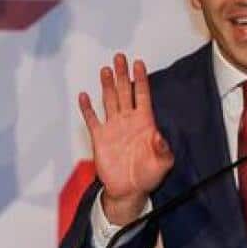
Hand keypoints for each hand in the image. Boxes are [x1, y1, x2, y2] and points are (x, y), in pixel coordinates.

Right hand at [77, 55, 173, 223]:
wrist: (128, 190)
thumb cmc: (147, 176)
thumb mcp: (162, 164)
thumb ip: (162, 150)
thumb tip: (158, 137)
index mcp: (145, 123)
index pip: (142, 95)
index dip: (140, 80)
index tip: (139, 63)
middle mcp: (128, 121)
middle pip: (124, 92)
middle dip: (122, 75)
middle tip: (120, 57)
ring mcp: (113, 128)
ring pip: (109, 101)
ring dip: (107, 85)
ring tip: (105, 70)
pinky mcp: (100, 138)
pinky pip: (92, 120)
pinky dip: (87, 109)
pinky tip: (84, 96)